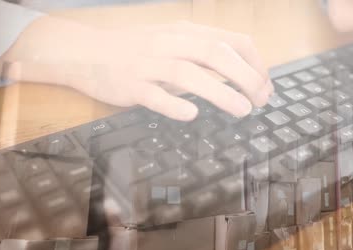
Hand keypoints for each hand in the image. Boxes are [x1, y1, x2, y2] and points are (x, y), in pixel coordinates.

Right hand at [0, 18, 272, 120]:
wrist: (86, 52)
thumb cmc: (136, 49)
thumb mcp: (173, 41)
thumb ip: (202, 54)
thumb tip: (240, 74)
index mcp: (185, 31)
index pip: (231, 41)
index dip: (255, 63)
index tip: (266, 85)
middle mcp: (169, 43)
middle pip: (214, 54)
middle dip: (245, 77)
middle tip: (262, 100)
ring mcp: (148, 64)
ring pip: (188, 74)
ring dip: (220, 92)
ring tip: (242, 110)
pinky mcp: (129, 85)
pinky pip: (154, 96)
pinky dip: (175, 105)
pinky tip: (191, 115)